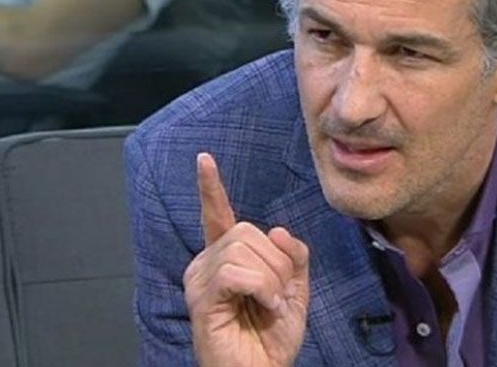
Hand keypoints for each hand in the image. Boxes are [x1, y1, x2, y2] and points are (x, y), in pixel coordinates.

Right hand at [183, 153, 310, 366]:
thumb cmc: (273, 337)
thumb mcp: (295, 288)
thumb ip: (292, 255)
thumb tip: (277, 229)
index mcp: (226, 259)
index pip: (217, 215)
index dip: (210, 188)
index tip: (204, 160)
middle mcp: (207, 264)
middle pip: (246, 230)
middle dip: (275, 261)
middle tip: (278, 294)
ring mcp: (200, 281)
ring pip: (241, 249)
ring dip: (270, 277)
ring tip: (270, 303)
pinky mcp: (202, 299)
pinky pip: (236, 272)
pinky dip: (261, 286)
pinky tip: (265, 305)